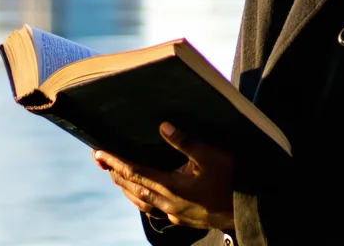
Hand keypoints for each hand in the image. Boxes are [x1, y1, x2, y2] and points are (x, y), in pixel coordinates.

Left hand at [94, 123, 235, 231]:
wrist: (244, 210)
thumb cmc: (230, 180)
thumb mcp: (211, 155)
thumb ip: (186, 141)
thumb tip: (163, 126)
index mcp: (171, 186)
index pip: (136, 171)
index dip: (116, 161)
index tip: (99, 153)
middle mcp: (167, 202)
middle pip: (133, 187)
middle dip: (115, 173)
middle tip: (100, 161)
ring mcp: (173, 213)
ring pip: (141, 201)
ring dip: (125, 188)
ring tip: (115, 176)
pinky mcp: (181, 219)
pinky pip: (152, 209)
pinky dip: (141, 199)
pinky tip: (143, 196)